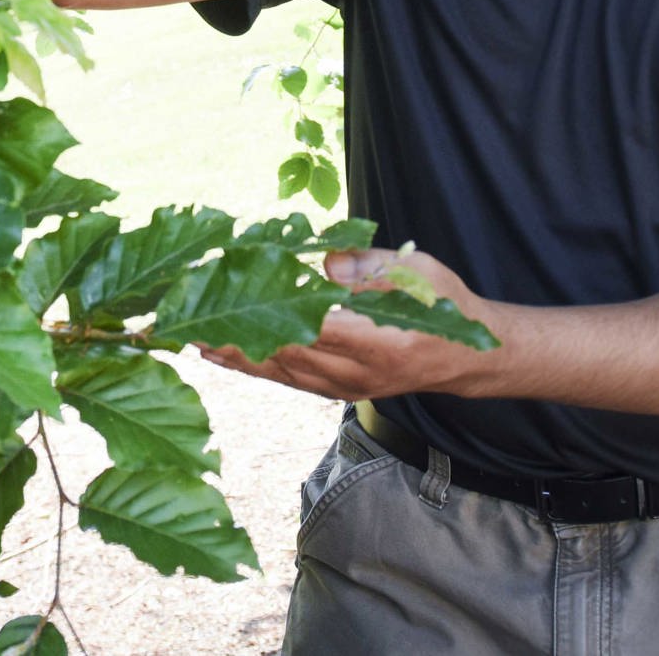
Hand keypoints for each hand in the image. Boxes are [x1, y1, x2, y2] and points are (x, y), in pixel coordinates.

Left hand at [194, 248, 506, 402]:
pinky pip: (290, 380)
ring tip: (197, 339)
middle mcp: (359, 373)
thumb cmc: (443, 306)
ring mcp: (347, 388)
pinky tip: (228, 355)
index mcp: (381, 341)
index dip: (269, 310)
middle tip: (193, 318)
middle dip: (239, 336)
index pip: (314, 328)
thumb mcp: (418, 271)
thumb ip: (368, 267)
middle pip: (287, 355)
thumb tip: (323, 264)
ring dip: (239, 357)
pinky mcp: (338, 392)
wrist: (465, 359)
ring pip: (283, 373)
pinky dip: (257, 366)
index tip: (232, 289)